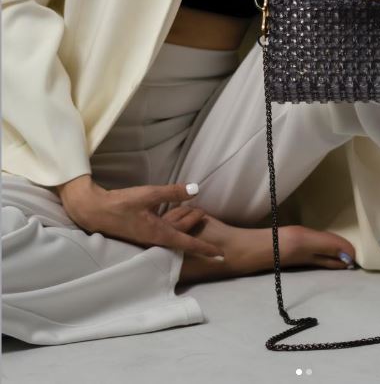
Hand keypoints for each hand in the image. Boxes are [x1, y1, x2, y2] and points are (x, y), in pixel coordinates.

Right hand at [60, 178, 223, 259]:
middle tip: (213, 232)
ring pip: (173, 235)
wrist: (94, 211)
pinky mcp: (141, 232)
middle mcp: (154, 239)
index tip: (220, 255)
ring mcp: (147, 237)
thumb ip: (172, 192)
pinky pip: (163, 231)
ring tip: (199, 217)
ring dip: (187, 228)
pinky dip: (174, 224)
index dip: (205, 249)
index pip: (187, 243)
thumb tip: (196, 190)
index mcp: (158, 234)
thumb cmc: (120, 204)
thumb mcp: (148, 194)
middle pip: (182, 240)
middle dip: (199, 237)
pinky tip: (176, 216)